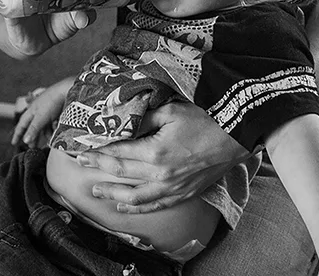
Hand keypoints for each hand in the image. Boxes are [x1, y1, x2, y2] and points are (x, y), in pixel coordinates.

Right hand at [11, 75, 75, 148]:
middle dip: (32, 136)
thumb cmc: (52, 102)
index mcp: (31, 111)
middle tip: (32, 147)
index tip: (13, 143)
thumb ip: (33, 129)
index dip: (17, 134)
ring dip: (44, 134)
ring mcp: (48, 111)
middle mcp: (38, 111)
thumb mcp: (41, 118)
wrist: (68, 90)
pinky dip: (52, 129)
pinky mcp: (57, 112)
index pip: (21, 124)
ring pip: (43, 126)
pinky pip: (52, 123)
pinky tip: (55, 134)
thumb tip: (25, 141)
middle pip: (32, 126)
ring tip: (47, 141)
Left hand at [73, 101, 248, 213]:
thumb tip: (124, 120)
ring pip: (133, 196)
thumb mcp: (173, 110)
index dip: (98, 151)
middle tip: (81, 163)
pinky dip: (136, 208)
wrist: (237, 135)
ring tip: (95, 189)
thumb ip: (145, 117)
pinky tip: (124, 205)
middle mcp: (160, 174)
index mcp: (155, 151)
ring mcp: (172, 187)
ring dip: (112, 192)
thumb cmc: (207, 118)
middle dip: (98, 168)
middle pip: (121, 173)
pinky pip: (154, 205)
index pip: (118, 152)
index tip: (82, 149)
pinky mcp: (183, 193)